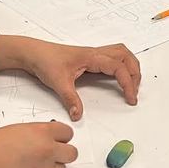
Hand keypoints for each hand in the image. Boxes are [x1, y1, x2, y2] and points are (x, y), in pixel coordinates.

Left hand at [0, 36, 140, 120]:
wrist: (33, 52)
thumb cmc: (45, 61)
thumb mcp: (58, 82)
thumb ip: (70, 99)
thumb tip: (78, 115)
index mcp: (91, 56)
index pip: (118, 67)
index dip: (128, 83)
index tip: (131, 98)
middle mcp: (95, 53)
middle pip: (125, 55)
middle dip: (134, 72)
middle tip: (134, 91)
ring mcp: (93, 55)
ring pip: (121, 54)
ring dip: (129, 66)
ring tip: (131, 84)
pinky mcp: (89, 58)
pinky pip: (112, 57)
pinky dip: (121, 66)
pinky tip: (117, 79)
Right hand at [0, 121, 76, 167]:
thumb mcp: (17, 129)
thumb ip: (37, 133)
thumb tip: (45, 138)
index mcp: (43, 132)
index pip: (68, 133)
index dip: (61, 136)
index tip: (58, 138)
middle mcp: (47, 151)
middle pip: (72, 153)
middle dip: (63, 153)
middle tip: (53, 153)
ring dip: (51, 167)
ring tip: (33, 165)